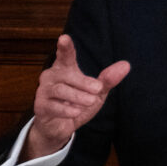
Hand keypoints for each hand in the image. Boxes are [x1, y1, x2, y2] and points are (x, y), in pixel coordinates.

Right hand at [22, 34, 130, 160]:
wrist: (60, 127)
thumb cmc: (77, 104)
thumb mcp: (96, 92)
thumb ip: (108, 79)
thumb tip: (126, 65)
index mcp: (64, 68)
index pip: (65, 55)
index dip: (65, 47)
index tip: (64, 38)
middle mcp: (51, 76)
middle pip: (67, 74)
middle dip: (83, 82)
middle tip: (97, 88)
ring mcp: (44, 91)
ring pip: (60, 90)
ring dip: (78, 96)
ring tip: (90, 101)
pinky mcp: (40, 106)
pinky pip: (54, 106)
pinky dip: (67, 110)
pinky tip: (76, 112)